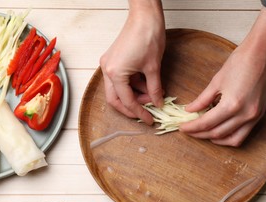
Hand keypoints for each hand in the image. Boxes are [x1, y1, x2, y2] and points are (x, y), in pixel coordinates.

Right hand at [100, 0, 164, 123]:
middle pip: (115, 99)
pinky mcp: (114, 60)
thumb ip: (154, 89)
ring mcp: (109, 64)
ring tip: (153, 95)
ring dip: (135, 95)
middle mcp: (107, 70)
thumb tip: (157, 103)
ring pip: (118, 90)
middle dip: (131, 108)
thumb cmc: (148, 37)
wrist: (145, 17)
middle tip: (147, 113)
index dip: (139, 113)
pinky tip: (147, 85)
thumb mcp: (153, 68)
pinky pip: (121, 79)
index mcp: (115, 73)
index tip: (150, 120)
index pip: (126, 101)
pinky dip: (133, 85)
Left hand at [180, 7, 265, 146]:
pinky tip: (220, 132)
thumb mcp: (217, 80)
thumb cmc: (241, 61)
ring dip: (215, 139)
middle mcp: (244, 115)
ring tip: (203, 133)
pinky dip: (230, 137)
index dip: (192, 127)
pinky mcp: (259, 115)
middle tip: (189, 130)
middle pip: (217, 133)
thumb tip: (190, 110)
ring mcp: (254, 116)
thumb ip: (203, 99)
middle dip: (200, 134)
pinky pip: (243, 135)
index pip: (206, 123)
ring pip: (231, 139)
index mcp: (231, 105)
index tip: (182, 127)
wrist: (264, 52)